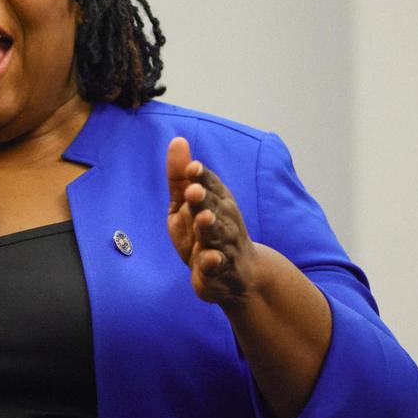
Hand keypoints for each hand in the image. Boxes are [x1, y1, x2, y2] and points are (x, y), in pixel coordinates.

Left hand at [166, 137, 262, 305]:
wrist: (240, 277)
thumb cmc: (209, 232)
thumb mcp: (188, 204)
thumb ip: (180, 176)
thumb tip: (177, 139)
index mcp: (217, 202)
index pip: (210, 186)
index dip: (202, 177)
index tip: (192, 166)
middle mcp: (224, 221)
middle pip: (213, 208)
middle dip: (204, 199)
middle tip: (193, 190)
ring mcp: (223, 247)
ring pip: (216, 236)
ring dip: (210, 226)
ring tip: (203, 217)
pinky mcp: (219, 272)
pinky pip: (216, 267)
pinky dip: (212, 263)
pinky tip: (207, 258)